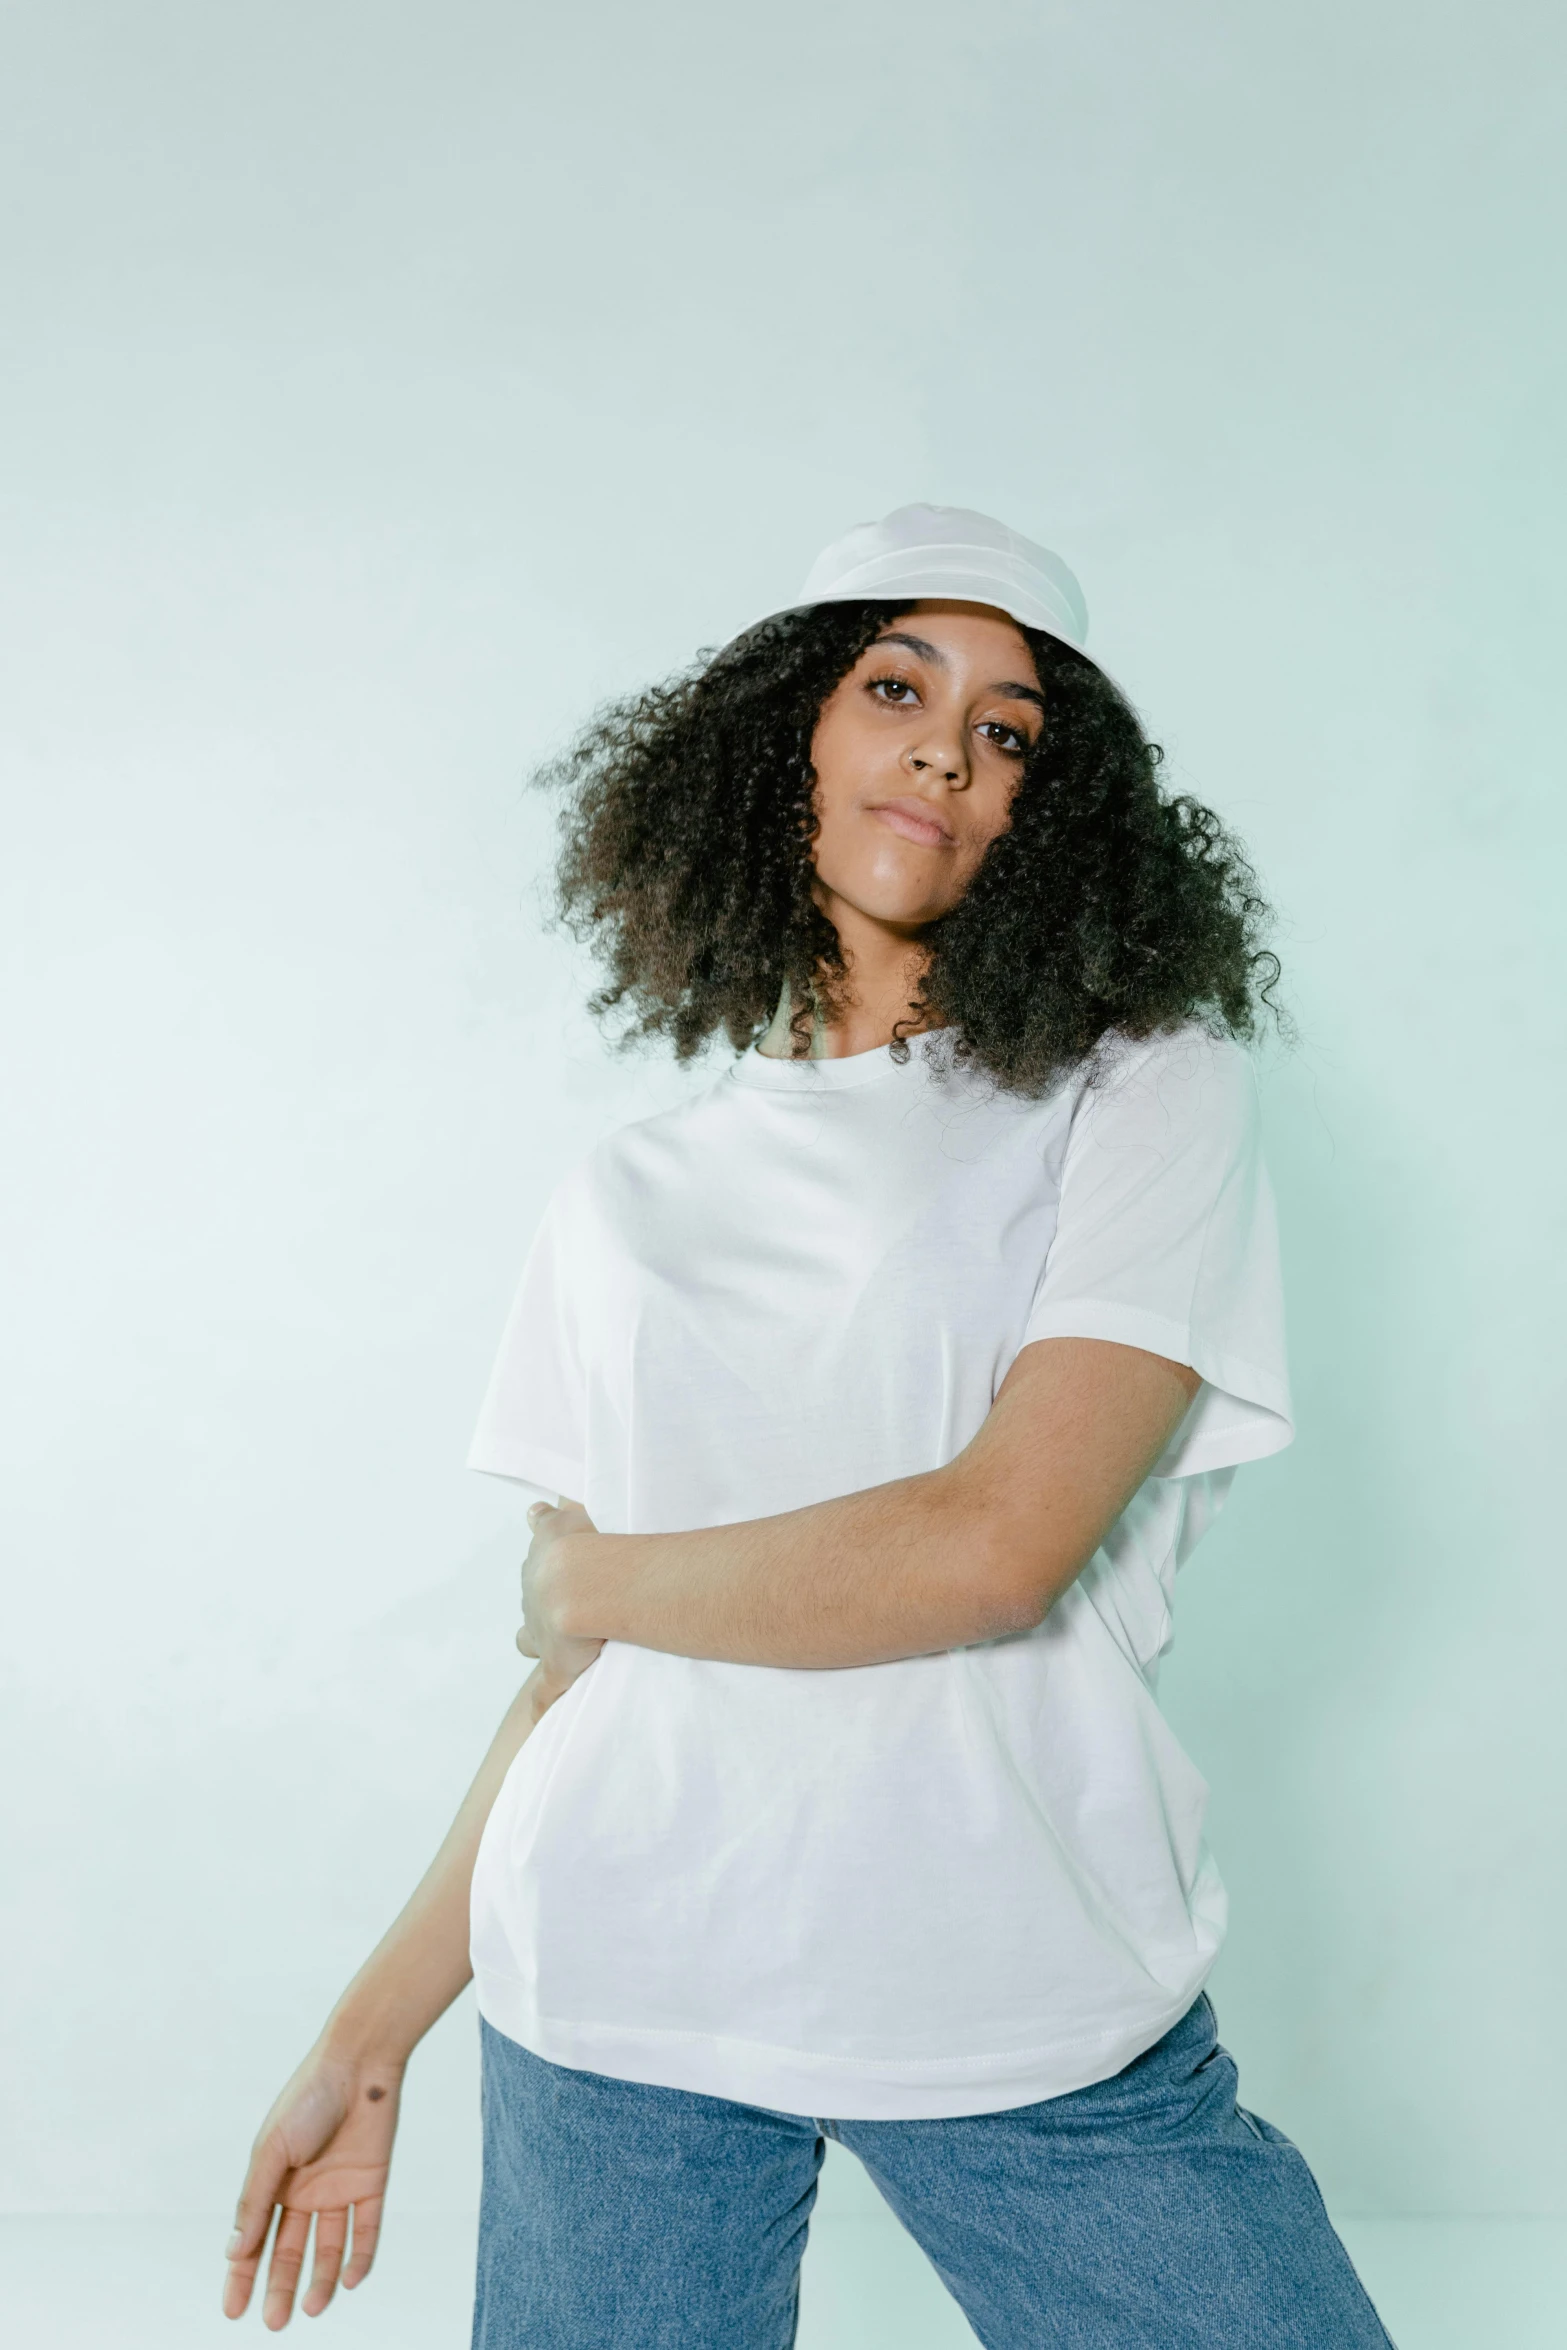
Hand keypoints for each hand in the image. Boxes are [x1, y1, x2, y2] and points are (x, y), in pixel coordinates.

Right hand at [222, 2039, 402, 2328]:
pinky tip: (348, 2280)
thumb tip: (234, 2251)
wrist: (359, 2063)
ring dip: (319, 2278)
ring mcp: (338, 2188)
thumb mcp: (272, 2150)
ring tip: (310, 2308)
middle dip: (280, 2286)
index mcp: (273, 2180)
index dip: (242, 2274)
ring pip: (328, 2246)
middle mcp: (305, 2190)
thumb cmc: (308, 2098)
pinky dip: (359, 2257)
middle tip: (274, 2323)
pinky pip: (366, 2229)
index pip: (254, 2237)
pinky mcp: (371, 2184)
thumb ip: (256, 2200)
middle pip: (290, 2249)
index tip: (232, 2311)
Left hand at [517, 1497, 604, 1718]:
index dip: (543, 1570)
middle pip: (530, 1605)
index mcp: (542, 1565)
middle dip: (544, 1605)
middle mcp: (534, 1599)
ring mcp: (542, 1635)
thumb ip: (557, 1512)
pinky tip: (540, 1715)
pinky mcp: (555, 1668)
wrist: (580, 1582)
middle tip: (565, 1607)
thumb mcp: (570, 1515)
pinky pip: (545, 1693)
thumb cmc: (584, 1541)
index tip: (550, 1567)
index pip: (536, 1566)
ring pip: (530, 1641)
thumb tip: (537, 1506)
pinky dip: (543, 1705)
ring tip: (559, 1650)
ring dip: (541, 1643)